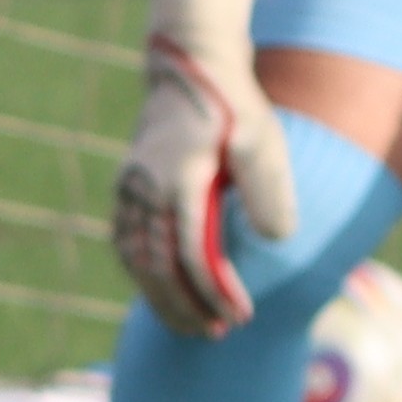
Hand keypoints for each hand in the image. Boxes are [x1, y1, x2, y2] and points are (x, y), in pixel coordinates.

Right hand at [108, 0, 293, 339]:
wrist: (188, 68)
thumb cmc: (233, 105)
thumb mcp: (261, 139)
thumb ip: (267, 188)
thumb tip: (276, 239)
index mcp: (179, 180)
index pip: (194, 254)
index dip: (216, 291)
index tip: (241, 315)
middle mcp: (145, 190)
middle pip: (158, 268)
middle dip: (186, 307)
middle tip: (215, 333)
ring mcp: (129, 190)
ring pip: (136, 261)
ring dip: (161, 299)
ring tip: (190, 325)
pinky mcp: (125, 190)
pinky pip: (126, 245)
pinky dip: (142, 276)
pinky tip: (164, 293)